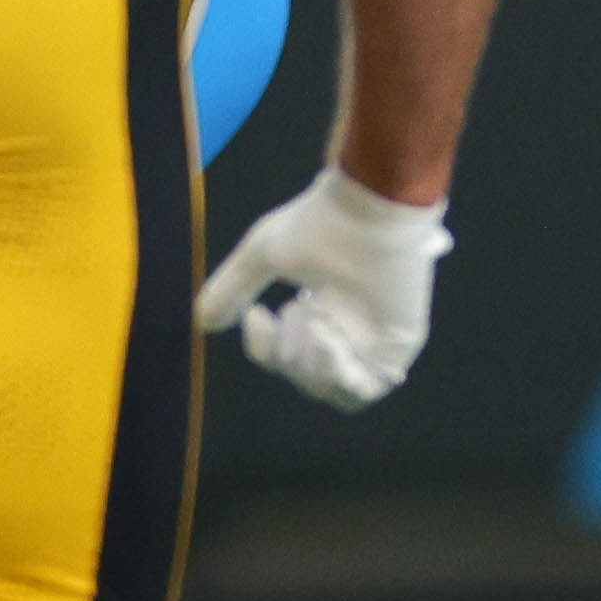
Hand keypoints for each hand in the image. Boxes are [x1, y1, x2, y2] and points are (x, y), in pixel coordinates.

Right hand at [196, 165, 446, 408]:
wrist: (370, 209)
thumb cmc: (322, 223)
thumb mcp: (262, 256)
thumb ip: (233, 289)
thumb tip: (204, 323)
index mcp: (322, 308)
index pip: (286, 355)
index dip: (265, 348)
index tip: (259, 313)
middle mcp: (349, 330)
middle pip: (305, 377)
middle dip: (286, 354)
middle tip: (294, 311)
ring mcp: (374, 343)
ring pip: (332, 391)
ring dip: (310, 364)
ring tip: (315, 320)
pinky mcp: (396, 349)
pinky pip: (362, 390)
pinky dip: (335, 372)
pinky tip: (328, 333)